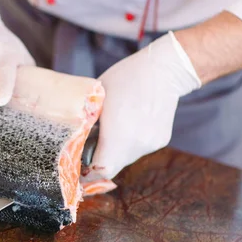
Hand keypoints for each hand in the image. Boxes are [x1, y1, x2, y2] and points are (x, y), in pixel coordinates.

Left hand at [83, 31, 201, 181]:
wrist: (164, 70)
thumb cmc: (124, 79)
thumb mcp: (96, 100)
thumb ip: (88, 124)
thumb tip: (77, 142)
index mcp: (118, 134)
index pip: (101, 169)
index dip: (88, 171)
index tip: (78, 166)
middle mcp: (138, 144)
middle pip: (113, 167)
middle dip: (99, 162)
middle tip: (89, 149)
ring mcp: (152, 143)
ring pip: (126, 159)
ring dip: (114, 152)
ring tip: (111, 130)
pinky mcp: (161, 140)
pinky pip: (138, 149)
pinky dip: (129, 144)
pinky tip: (128, 124)